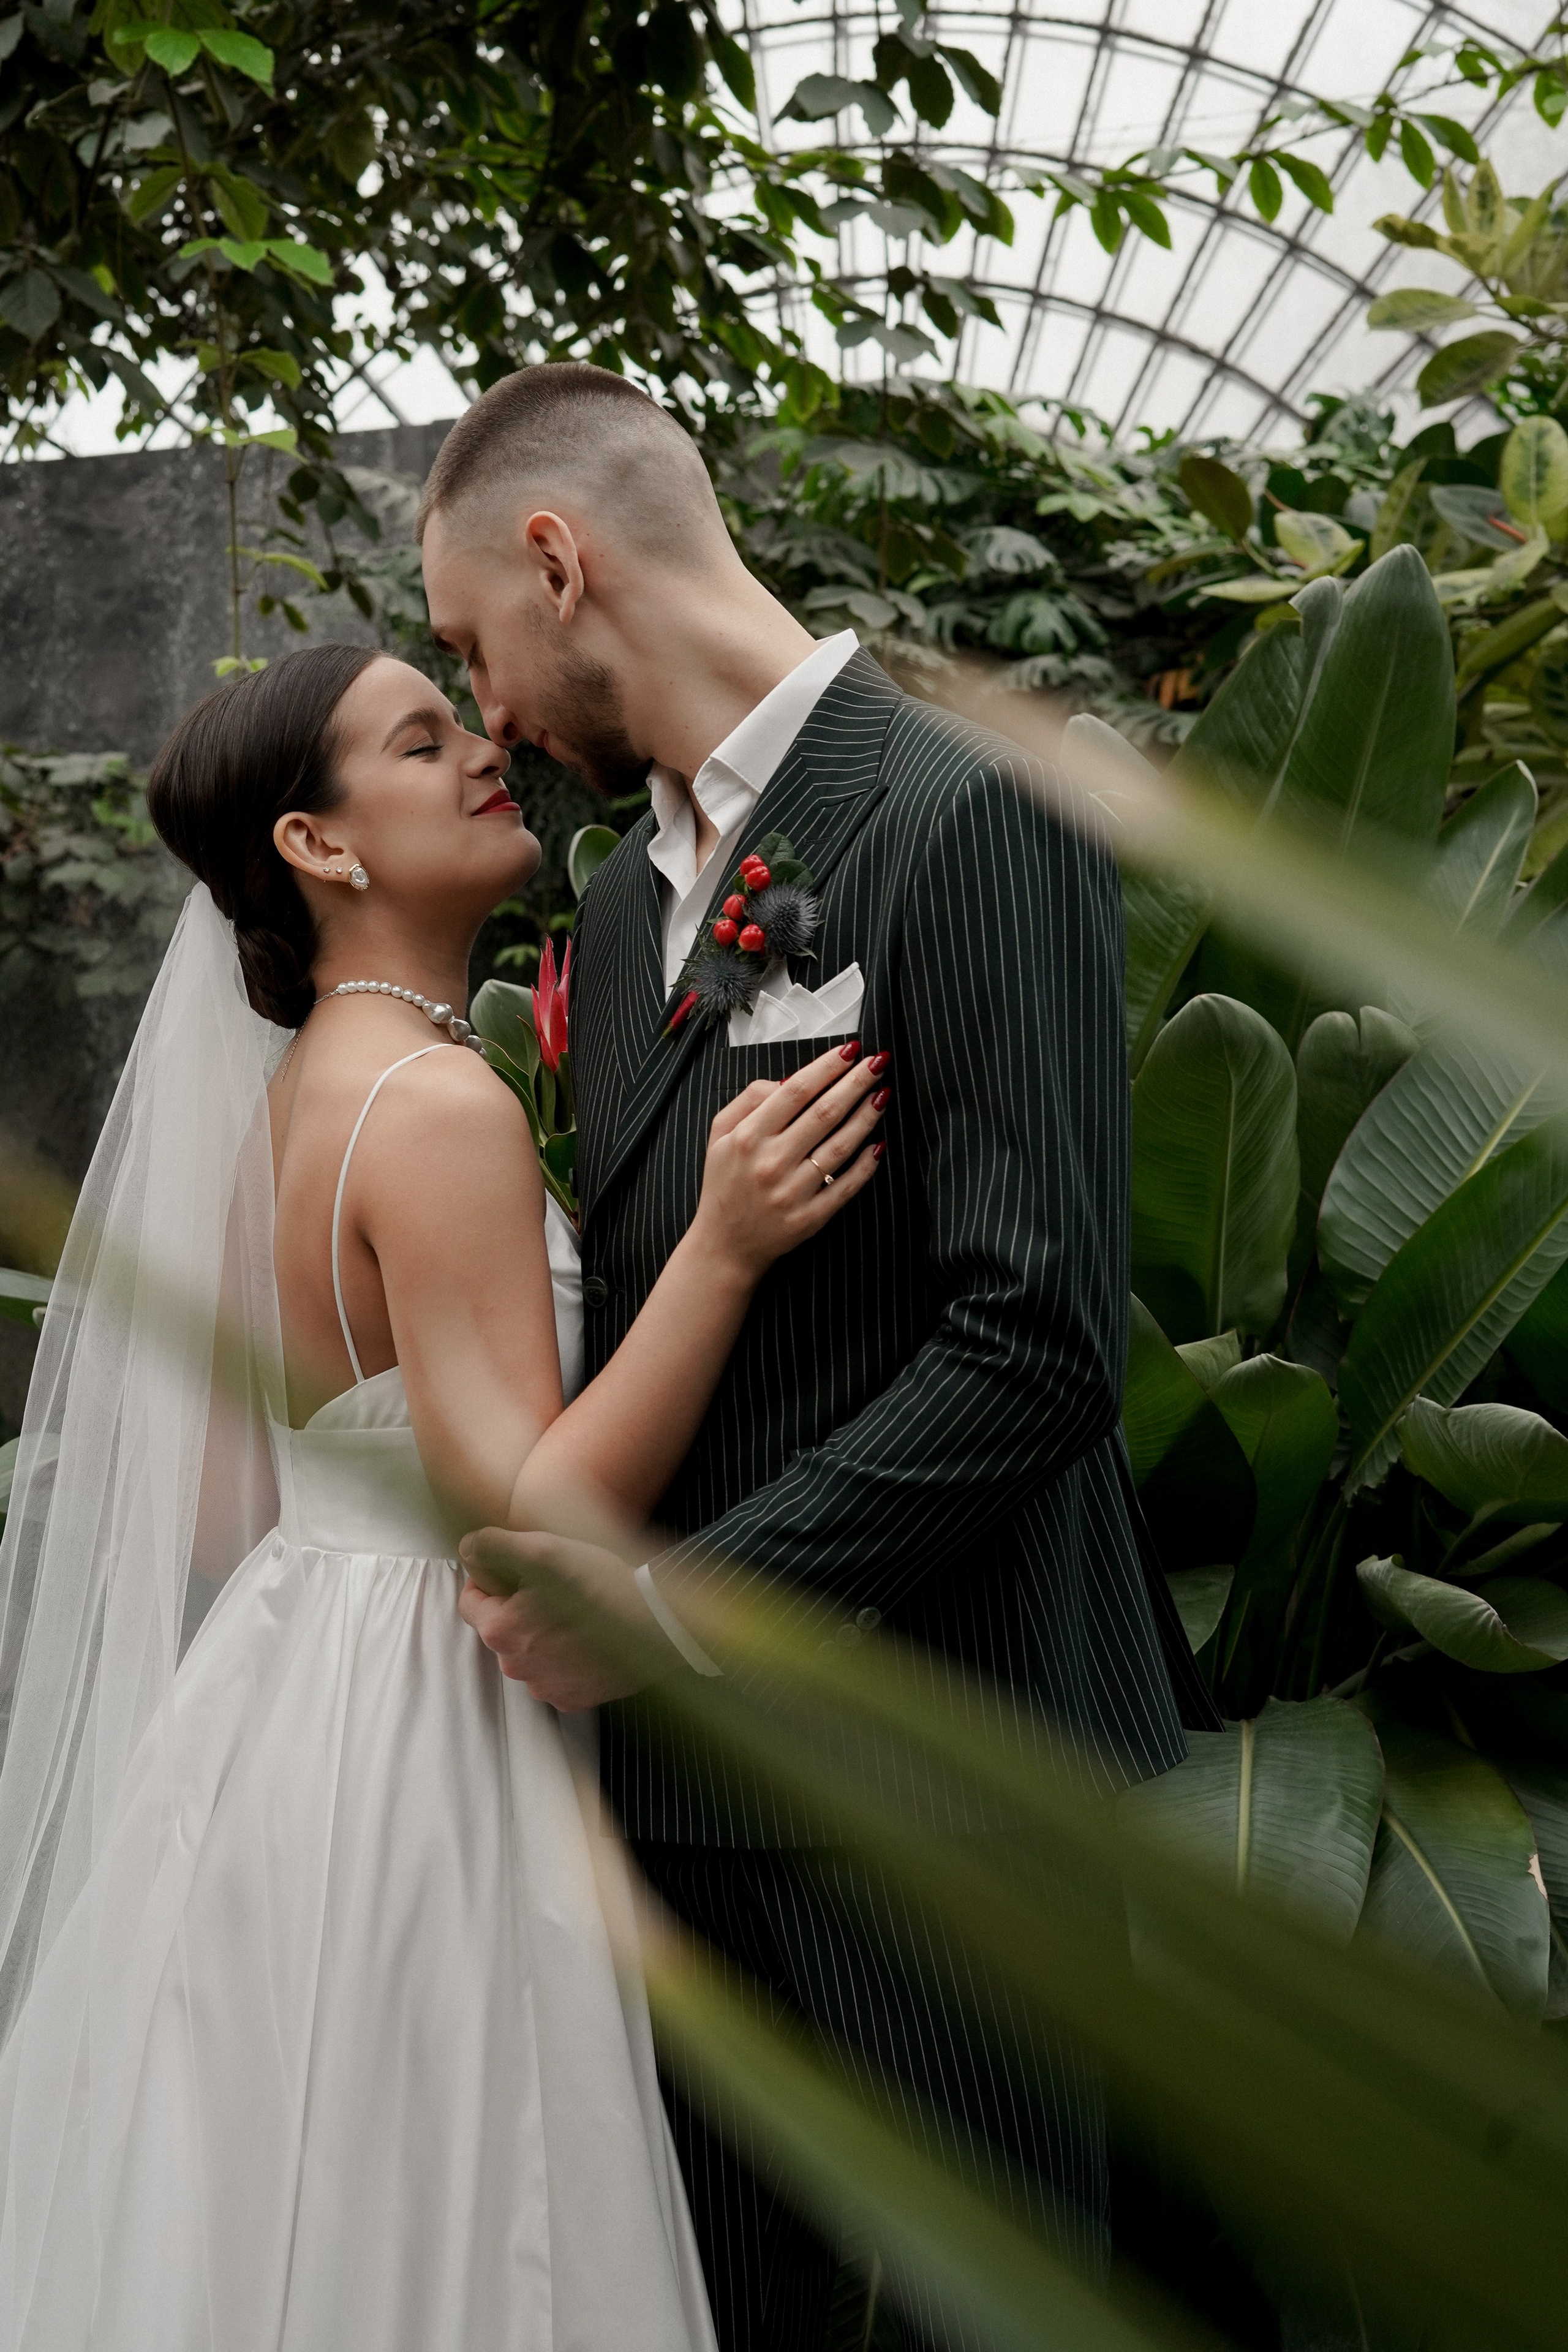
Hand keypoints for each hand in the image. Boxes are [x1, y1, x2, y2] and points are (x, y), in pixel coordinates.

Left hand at [457, 1525, 668, 1709]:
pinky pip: (556, 1674)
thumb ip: (492, 1546)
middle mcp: (517, 1668)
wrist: (660, 1624)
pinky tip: (590, 1637)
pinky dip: (566, 1657)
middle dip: (519, 1607)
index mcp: (502, 1632)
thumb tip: (466, 1548)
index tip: (515, 1569)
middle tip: (555, 1587)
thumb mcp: (543, 1549)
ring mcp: (546, 1688)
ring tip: (578, 1611)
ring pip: (530, 1652)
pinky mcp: (574, 1700)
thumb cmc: (602, 1585)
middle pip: (502, 1628)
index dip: (488, 1579)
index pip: (470, 1602)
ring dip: (542, 1633)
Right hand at [692, 1041, 888, 1281]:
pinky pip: (845, 1187)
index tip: (851, 1049)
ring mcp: (792, 1192)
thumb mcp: (719, 1134)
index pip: (796, 1092)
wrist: (724, 1245)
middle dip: (856, 1083)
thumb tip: (787, 1080)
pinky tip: (880, 1144)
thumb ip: (748, 1100)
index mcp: (747, 1137)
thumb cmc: (724, 1183)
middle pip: (824, 1113)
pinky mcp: (809, 1218)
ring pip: (839, 1147)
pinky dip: (866, 1166)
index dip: (827, 1067)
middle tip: (878, 1062)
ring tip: (883, 1094)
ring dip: (866, 1117)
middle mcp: (770, 1162)